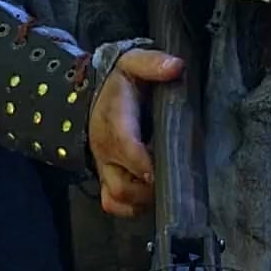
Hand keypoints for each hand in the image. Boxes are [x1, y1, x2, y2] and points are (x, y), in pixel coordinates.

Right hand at [89, 48, 182, 217]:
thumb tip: (176, 67)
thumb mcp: (133, 63)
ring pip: (119, 198)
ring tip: (169, 188)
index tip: (168, 167)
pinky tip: (151, 197)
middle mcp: (106, 151)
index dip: (147, 163)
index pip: (128, 149)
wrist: (91, 93)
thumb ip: (152, 63)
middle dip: (152, 188)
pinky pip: (112, 203)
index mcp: (114, 123)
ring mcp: (104, 168)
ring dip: (144, 200)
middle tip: (179, 180)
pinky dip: (131, 208)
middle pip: (125, 185)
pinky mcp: (105, 178)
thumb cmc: (119, 81)